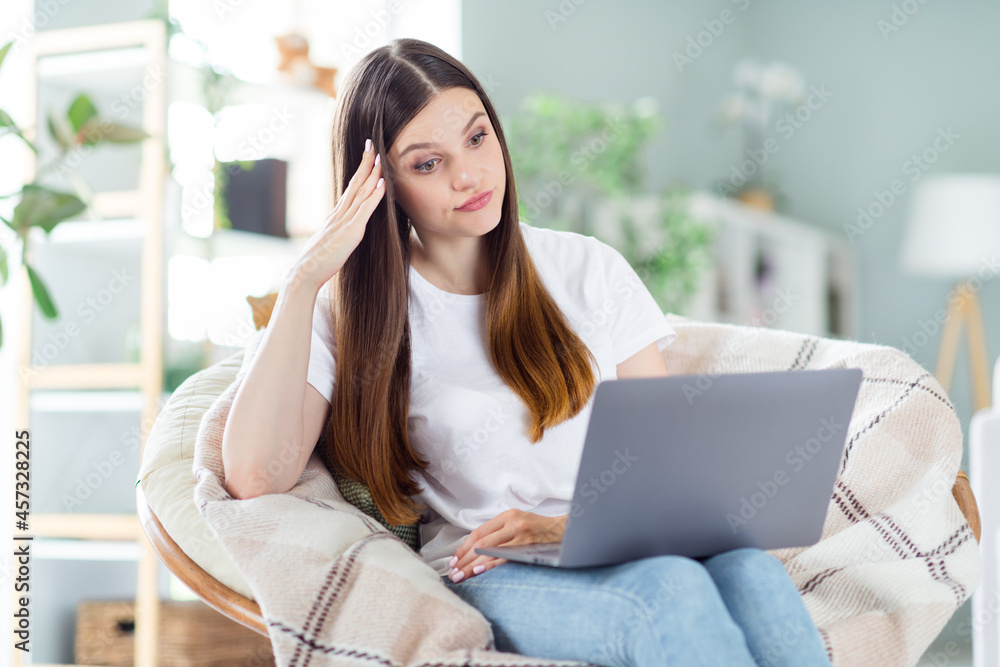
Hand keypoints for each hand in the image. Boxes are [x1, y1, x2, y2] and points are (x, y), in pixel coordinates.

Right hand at [288, 138, 384, 291]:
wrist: (305, 272)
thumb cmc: (318, 262)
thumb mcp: (331, 242)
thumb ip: (339, 232)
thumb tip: (346, 230)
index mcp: (336, 215)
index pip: (351, 187)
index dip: (360, 171)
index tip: (367, 155)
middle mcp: (340, 214)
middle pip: (355, 183)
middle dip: (365, 163)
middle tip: (372, 144)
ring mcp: (345, 221)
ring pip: (361, 192)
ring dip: (372, 174)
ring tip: (380, 157)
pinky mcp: (351, 232)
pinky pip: (364, 210)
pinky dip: (374, 196)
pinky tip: (382, 184)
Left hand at [448, 509, 566, 581]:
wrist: (565, 530)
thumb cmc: (539, 528)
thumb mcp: (518, 521)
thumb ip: (500, 531)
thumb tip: (476, 548)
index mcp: (507, 516)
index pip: (479, 533)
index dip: (464, 548)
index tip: (454, 560)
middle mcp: (512, 524)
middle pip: (481, 544)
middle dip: (464, 560)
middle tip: (453, 573)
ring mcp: (520, 536)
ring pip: (490, 552)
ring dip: (472, 566)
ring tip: (461, 577)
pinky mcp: (528, 548)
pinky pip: (505, 558)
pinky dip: (491, 566)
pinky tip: (479, 572)